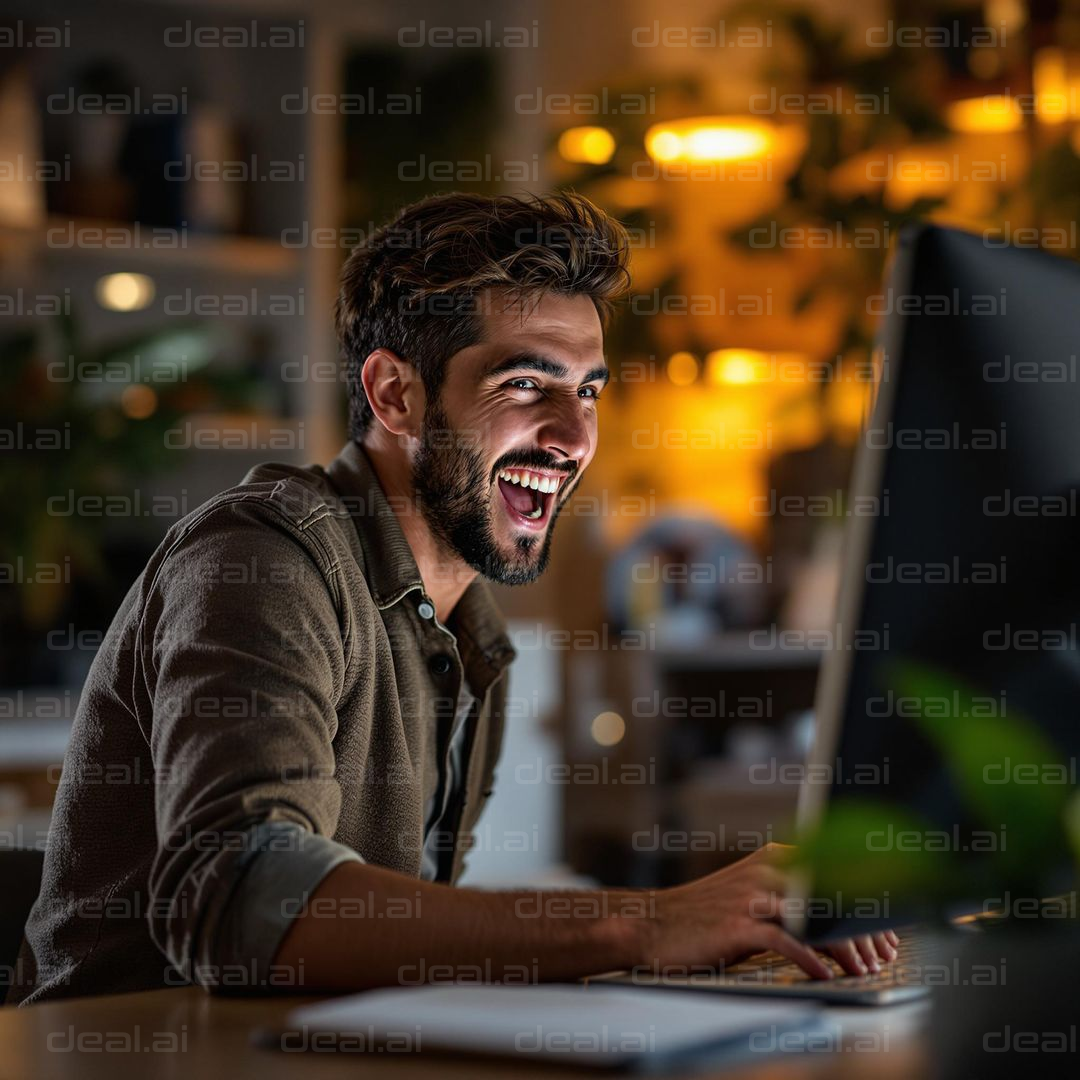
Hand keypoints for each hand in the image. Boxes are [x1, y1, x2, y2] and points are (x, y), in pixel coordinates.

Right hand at [642, 842, 898, 979]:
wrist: (654, 923)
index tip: (888, 933)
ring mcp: (752, 896)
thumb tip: (837, 914)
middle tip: (882, 957)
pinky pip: (786, 941)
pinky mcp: (738, 924)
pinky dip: (811, 960)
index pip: (835, 874)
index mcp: (775, 857)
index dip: (866, 905)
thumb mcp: (752, 893)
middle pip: (832, 895)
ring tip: (863, 970)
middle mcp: (767, 870)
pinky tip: (826, 975)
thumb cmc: (707, 914)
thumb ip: (790, 893)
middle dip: (864, 929)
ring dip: (846, 947)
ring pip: (815, 917)